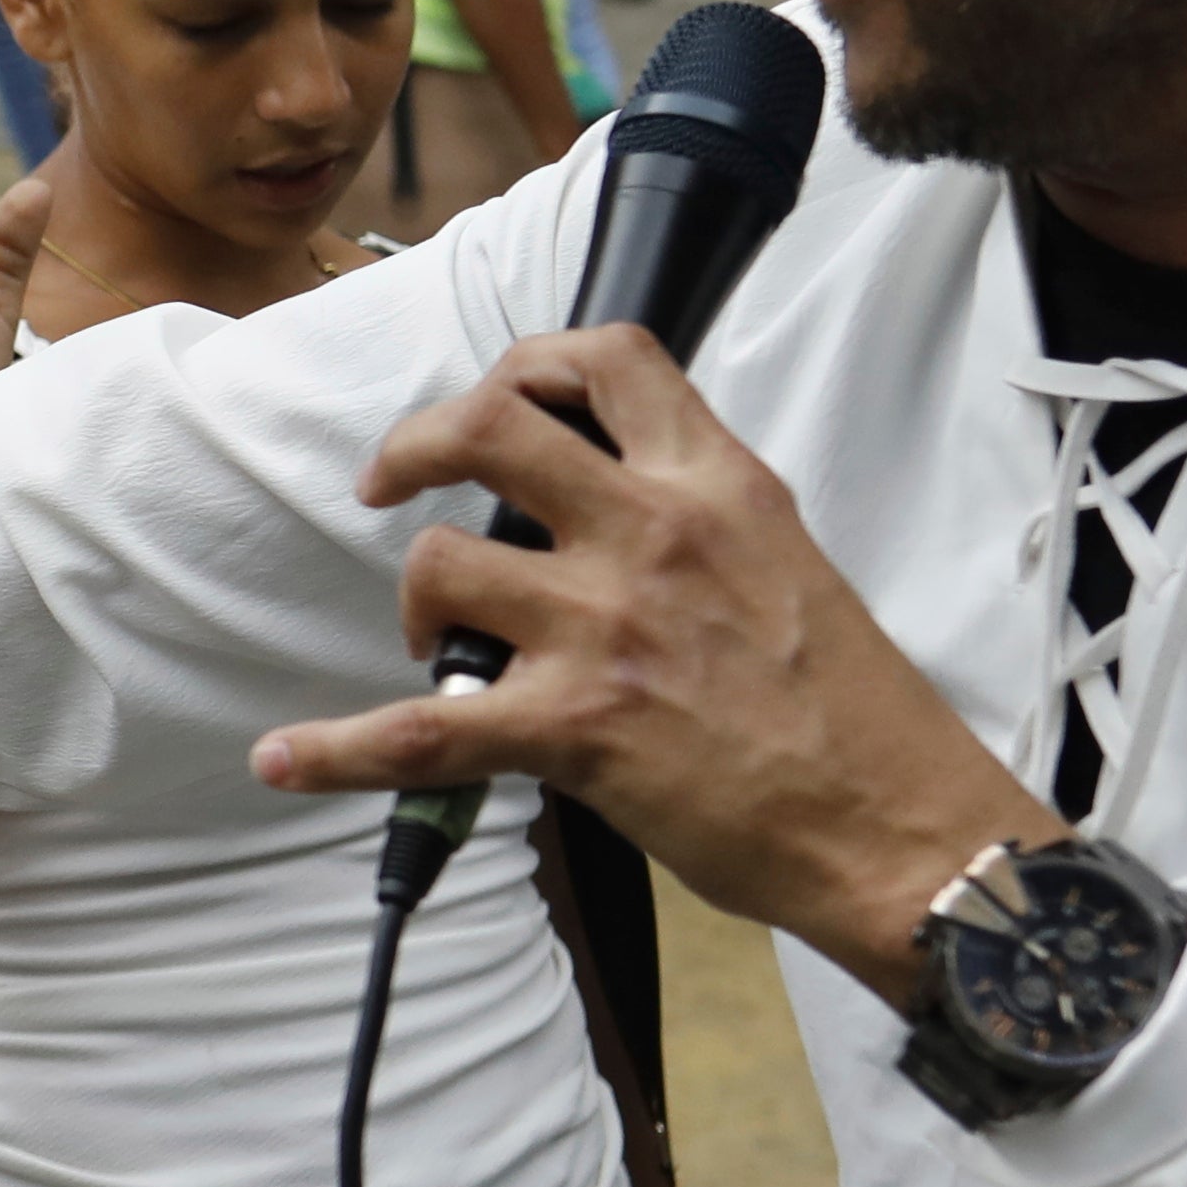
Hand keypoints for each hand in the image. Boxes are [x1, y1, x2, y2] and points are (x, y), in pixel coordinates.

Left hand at [246, 328, 1054, 997]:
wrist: (901, 824)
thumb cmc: (853, 714)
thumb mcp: (790, 564)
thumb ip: (696, 519)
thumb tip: (603, 508)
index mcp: (719, 487)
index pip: (609, 361)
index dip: (526, 364)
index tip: (494, 399)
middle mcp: (656, 534)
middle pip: (488, 428)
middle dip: (416, 446)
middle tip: (392, 484)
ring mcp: (608, 628)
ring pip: (438, 566)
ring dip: (414, 609)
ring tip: (435, 651)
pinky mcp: (574, 729)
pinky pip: (417, 732)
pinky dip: (336, 752)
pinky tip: (285, 760)